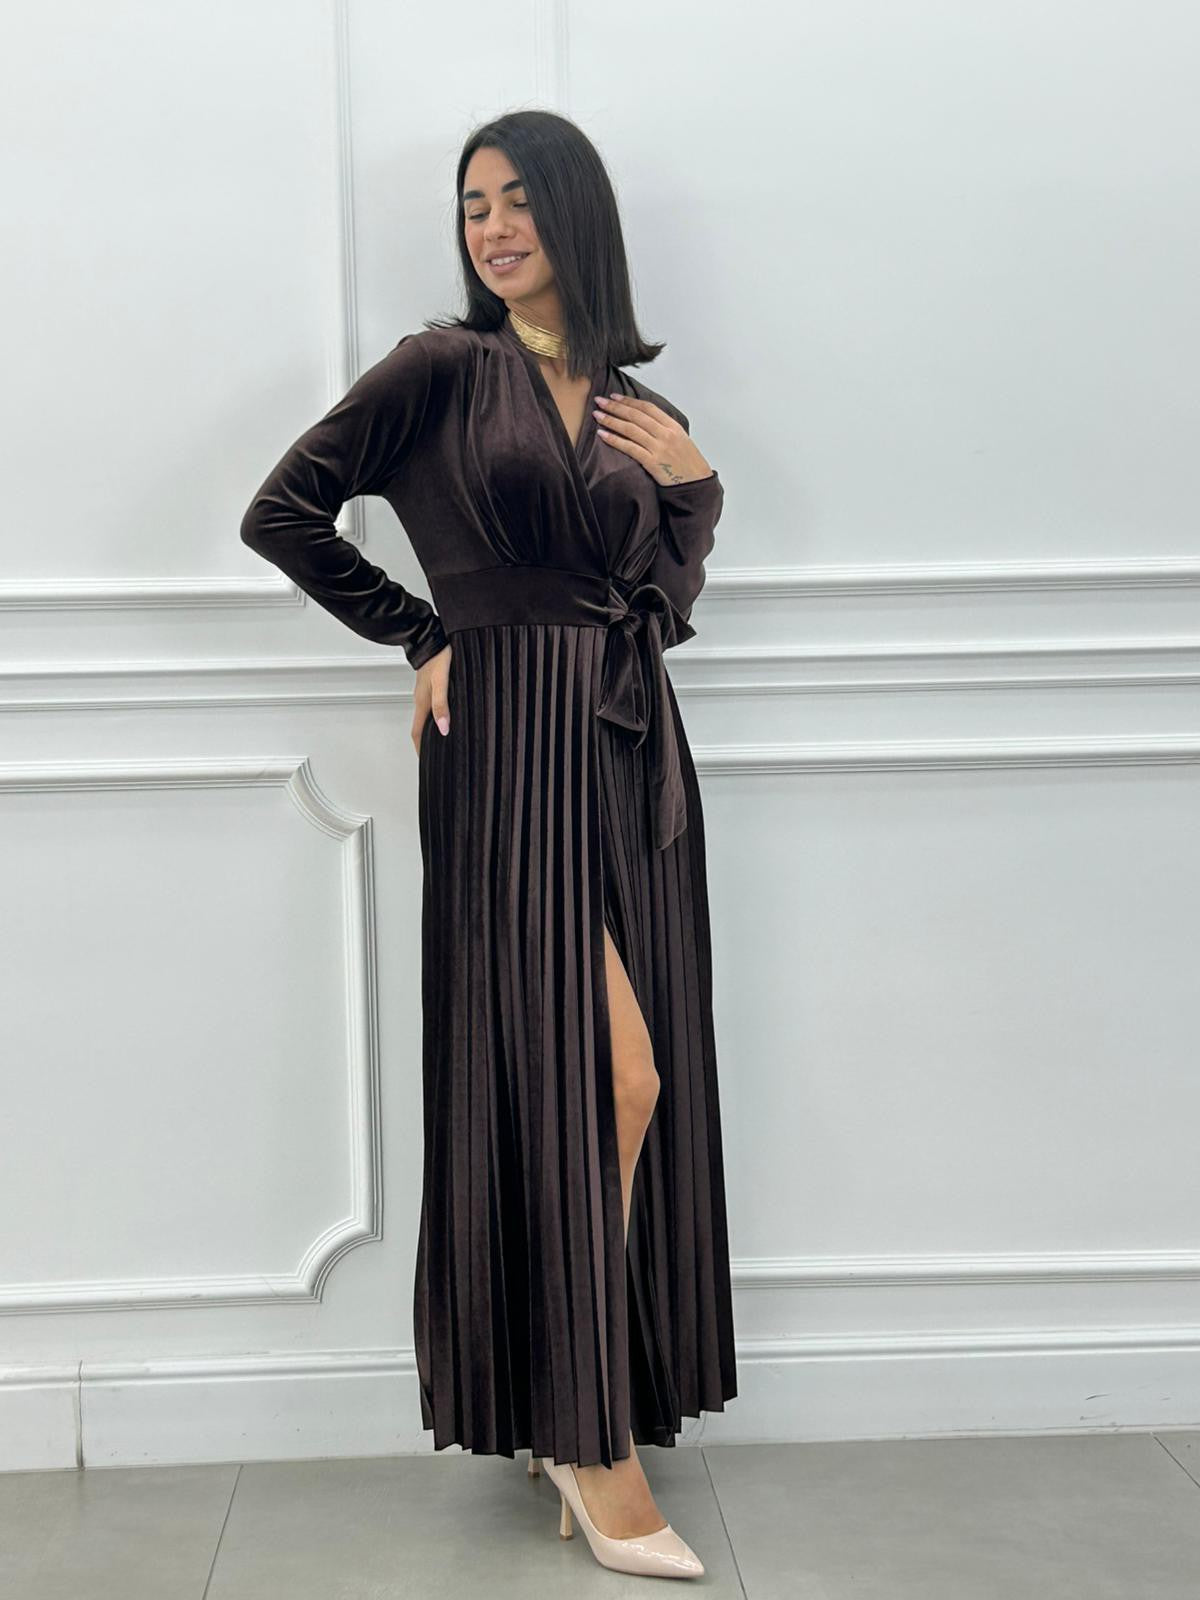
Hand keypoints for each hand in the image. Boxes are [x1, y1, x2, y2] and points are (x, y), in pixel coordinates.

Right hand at [412, 642, 451, 754]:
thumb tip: (443, 728)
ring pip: (427, 717)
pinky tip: (448, 716)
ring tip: (443, 741)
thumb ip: (441, 705)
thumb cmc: (438, 656)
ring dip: (432, 731)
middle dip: (427, 744)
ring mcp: (426, 693)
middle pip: (421, 728)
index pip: (417, 733)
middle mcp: (422, 700)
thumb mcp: (441, 682)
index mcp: (422, 703)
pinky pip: (432, 707)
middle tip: (437, 756)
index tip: (426, 763)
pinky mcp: (431, 686)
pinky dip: (437, 717)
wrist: (432, 637)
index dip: (421, 750)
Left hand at [593, 394, 713, 485]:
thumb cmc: (688, 463)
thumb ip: (664, 428)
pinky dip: (614, 440)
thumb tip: (644, 420)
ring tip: (597, 415)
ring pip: (630, 430)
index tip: (614, 397)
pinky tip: (602, 434)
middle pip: (636, 416)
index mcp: (673, 426)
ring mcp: (659, 448)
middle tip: (599, 401)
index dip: (629, 401)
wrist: (696, 484)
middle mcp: (665, 434)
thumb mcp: (680, 439)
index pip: (647, 408)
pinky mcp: (652, 462)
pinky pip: (630, 448)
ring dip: (611, 420)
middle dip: (615, 407)